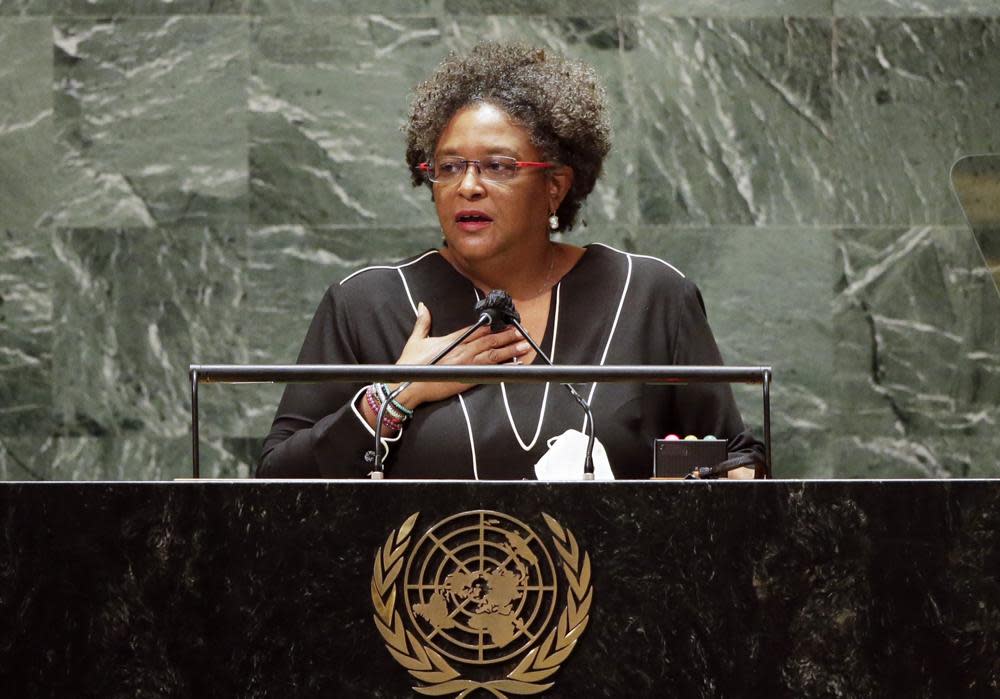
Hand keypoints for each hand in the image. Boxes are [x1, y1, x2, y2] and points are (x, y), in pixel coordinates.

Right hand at [394, 302, 530, 407]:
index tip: (503, 323)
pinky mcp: (467, 378)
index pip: (476, 330)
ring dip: (510, 349)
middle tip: (521, 332)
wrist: (408, 386)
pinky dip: (503, 367)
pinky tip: (515, 365)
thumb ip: (422, 322)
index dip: (491, 326)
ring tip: (524, 346)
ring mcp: (466, 364)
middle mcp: (461, 350)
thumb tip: (422, 305)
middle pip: (488, 340)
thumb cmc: (411, 365)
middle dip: (506, 336)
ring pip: (493, 353)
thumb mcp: (415, 340)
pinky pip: (490, 371)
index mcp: (451, 340)